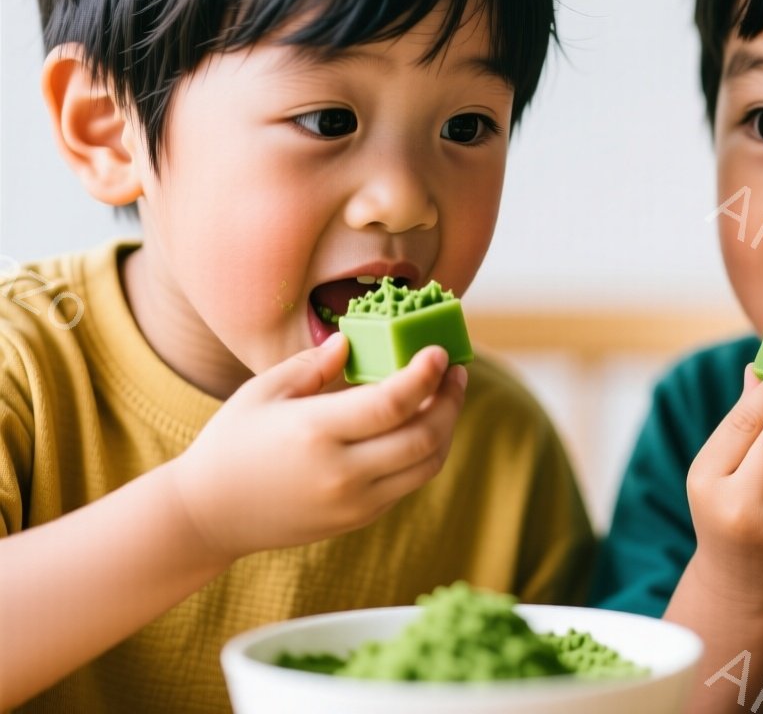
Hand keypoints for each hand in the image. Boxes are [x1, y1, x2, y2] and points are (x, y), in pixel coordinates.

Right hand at [165, 333, 466, 561]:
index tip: (440, 353)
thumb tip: (351, 341)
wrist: (210, 514)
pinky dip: (425, 452)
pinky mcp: (360, 517)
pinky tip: (420, 425)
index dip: (425, 376)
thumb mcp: (263, 392)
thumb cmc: (232, 443)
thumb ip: (313, 366)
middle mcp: (341, 472)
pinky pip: (409, 482)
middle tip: (455, 372)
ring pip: (427, 464)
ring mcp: (354, 501)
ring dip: (446, 428)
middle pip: (423, 436)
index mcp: (315, 432)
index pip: (391, 404)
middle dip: (449, 400)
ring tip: (445, 397)